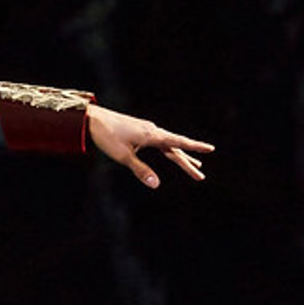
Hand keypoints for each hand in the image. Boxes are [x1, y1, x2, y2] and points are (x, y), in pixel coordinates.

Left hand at [87, 103, 213, 189]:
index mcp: (152, 136)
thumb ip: (141, 170)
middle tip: (201, 176)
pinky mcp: (140, 131)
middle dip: (188, 163)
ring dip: (180, 156)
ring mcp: (147, 130)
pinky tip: (171, 151)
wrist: (92, 120)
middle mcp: (153, 131)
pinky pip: (160, 142)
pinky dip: (169, 149)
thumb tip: (155, 184)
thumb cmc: (107, 137)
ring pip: (169, 145)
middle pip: (175, 148)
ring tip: (195, 164)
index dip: (195, 147)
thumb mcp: (123, 157)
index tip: (211, 149)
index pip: (178, 143)